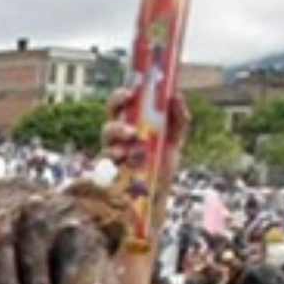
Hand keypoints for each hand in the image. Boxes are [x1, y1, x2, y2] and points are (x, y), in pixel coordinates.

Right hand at [102, 87, 190, 230]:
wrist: (159, 193)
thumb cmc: (163, 163)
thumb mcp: (175, 138)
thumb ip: (179, 118)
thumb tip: (176, 96)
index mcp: (131, 124)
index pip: (120, 105)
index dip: (121, 95)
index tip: (131, 91)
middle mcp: (118, 138)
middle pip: (109, 122)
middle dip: (118, 122)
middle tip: (132, 129)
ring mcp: (111, 155)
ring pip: (106, 141)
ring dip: (118, 140)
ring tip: (132, 145)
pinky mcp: (108, 172)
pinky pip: (105, 163)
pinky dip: (115, 159)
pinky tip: (125, 160)